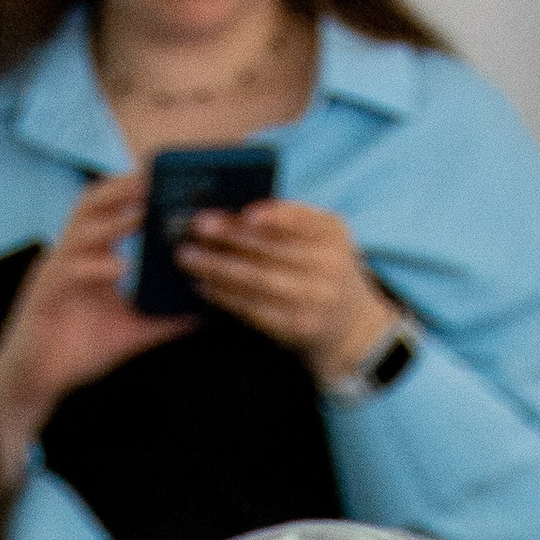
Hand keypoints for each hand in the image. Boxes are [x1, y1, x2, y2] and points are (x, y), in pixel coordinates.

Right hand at [0, 172, 190, 478]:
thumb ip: (162, 321)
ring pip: (80, 230)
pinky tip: (119, 268)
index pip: (111, 210)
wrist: (36, 381)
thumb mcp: (130, 333)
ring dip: (111, 221)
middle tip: (156, 178)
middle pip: (92, 204)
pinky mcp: (45, 295)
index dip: (134, 190)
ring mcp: (56, 271)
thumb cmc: (78, 352)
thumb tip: (201, 313)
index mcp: (91, 256)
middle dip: (122, 188)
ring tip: (142, 213)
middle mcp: (73, 254)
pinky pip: (69, 272)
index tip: (167, 177)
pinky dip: (95, 267)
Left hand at [174, 199, 400, 383]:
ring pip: (258, 280)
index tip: (244, 212)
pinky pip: (254, 309)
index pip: (301, 219)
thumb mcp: (321, 238)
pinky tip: (204, 286)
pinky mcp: (295, 327)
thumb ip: (289, 223)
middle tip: (197, 227)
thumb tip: (230, 214)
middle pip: (272, 250)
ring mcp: (312, 300)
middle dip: (231, 236)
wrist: (350, 326)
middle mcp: (328, 266)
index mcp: (333, 233)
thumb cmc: (323, 269)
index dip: (274, 216)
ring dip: (218, 268)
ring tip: (189, 257)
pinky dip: (225, 297)